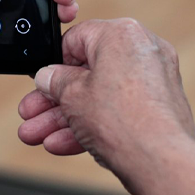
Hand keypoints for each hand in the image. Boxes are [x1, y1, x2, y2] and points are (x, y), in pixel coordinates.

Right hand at [16, 18, 194, 190]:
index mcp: (121, 34)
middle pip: (86, 73)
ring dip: (66, 117)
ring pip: (99, 96)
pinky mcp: (160, 106)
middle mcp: (142, 50)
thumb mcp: (71, 95)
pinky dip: (92, 124)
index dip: (53, 64)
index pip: (76, 39)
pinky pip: (118, 110)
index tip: (42, 83)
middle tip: (33, 114)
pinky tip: (63, 143)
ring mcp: (155, 79)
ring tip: (38, 135)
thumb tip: (48, 76)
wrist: (161, 161)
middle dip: (54, 100)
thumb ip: (55, 81)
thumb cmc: (123, 120)